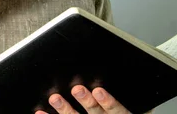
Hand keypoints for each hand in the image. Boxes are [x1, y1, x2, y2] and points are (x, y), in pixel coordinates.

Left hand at [35, 86, 152, 113]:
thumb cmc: (127, 108)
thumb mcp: (137, 104)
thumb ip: (127, 90)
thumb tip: (129, 67)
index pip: (119, 111)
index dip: (109, 102)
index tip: (99, 91)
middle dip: (86, 102)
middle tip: (77, 89)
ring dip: (65, 110)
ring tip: (55, 99)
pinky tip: (39, 113)